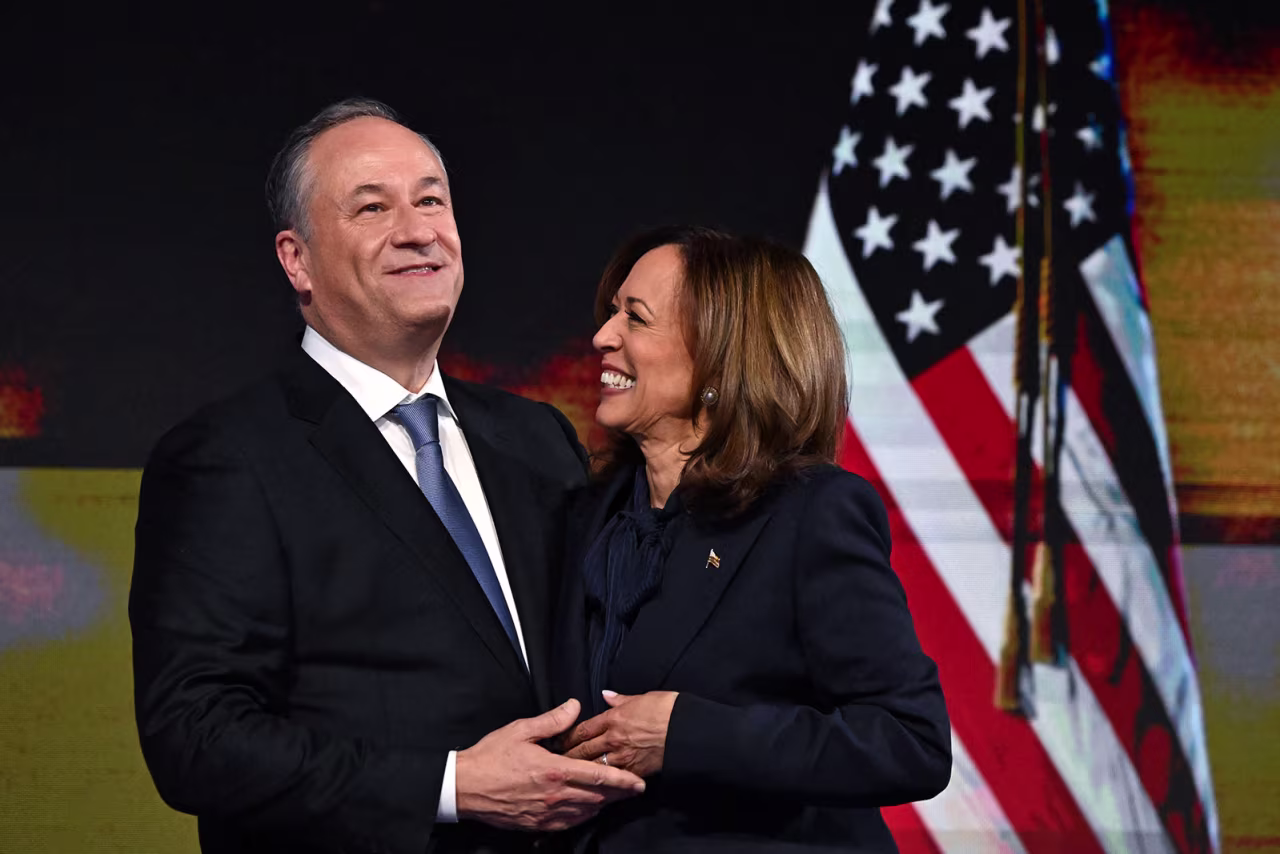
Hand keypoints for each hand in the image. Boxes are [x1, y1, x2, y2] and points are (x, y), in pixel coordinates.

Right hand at [455, 698, 646, 831]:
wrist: (464, 787)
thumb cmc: (490, 757)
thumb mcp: (521, 730)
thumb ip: (552, 720)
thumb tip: (574, 707)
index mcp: (554, 770)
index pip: (598, 777)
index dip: (622, 781)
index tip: (638, 782)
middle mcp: (554, 795)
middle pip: (597, 798)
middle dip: (619, 794)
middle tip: (634, 790)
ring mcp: (546, 813)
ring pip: (585, 812)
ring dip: (603, 805)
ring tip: (615, 797)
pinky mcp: (536, 824)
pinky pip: (568, 823)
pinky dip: (583, 816)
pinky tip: (587, 809)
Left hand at [562, 691, 677, 777]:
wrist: (687, 729)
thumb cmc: (668, 709)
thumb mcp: (642, 697)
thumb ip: (621, 700)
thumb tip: (606, 695)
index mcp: (613, 719)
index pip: (581, 730)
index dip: (566, 737)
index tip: (556, 743)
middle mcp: (613, 739)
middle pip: (582, 751)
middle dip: (566, 758)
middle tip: (553, 764)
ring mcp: (623, 758)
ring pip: (593, 767)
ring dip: (579, 773)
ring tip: (567, 779)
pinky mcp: (635, 772)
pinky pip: (613, 780)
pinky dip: (602, 785)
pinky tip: (594, 789)